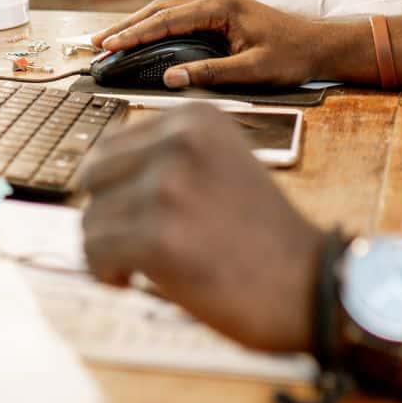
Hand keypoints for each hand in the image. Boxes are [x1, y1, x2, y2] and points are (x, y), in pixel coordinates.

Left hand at [81, 104, 324, 352]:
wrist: (310, 284)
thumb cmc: (262, 235)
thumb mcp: (220, 165)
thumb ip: (167, 158)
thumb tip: (95, 174)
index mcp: (195, 118)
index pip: (111, 145)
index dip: (115, 188)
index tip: (137, 214)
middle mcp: (180, 142)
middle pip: (94, 177)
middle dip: (107, 214)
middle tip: (134, 242)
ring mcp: (168, 187)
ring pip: (91, 218)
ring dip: (109, 249)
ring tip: (143, 265)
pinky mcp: (158, 236)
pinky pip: (95, 252)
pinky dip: (107, 273)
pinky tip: (134, 280)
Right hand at [90, 0, 356, 88]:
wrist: (321, 46)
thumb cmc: (292, 57)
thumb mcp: (253, 70)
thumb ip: (211, 73)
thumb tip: (171, 78)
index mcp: (221, 7)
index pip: (167, 20)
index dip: (135, 34)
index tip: (110, 46)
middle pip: (160, 10)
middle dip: (127, 27)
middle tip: (97, 44)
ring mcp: (217, 5)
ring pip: (167, 11)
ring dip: (137, 24)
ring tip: (110, 40)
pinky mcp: (219, 15)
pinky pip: (178, 17)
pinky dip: (155, 26)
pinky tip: (141, 36)